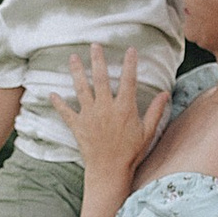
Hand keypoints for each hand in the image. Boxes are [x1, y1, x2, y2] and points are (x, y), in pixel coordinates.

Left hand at [48, 45, 170, 180]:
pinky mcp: (78, 126)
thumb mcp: (148, 132)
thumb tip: (165, 93)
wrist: (109, 171)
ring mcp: (90, 116)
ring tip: (73, 57)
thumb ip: (155, 111)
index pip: (129, 80)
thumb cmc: (131, 153)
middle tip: (94, 45)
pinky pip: (66, 112)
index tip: (130, 49)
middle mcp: (106, 108)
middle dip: (98, 60)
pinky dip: (58, 103)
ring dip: (77, 72)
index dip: (130, 64)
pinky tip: (52, 93)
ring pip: (82, 89)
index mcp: (124, 108)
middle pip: (101, 78)